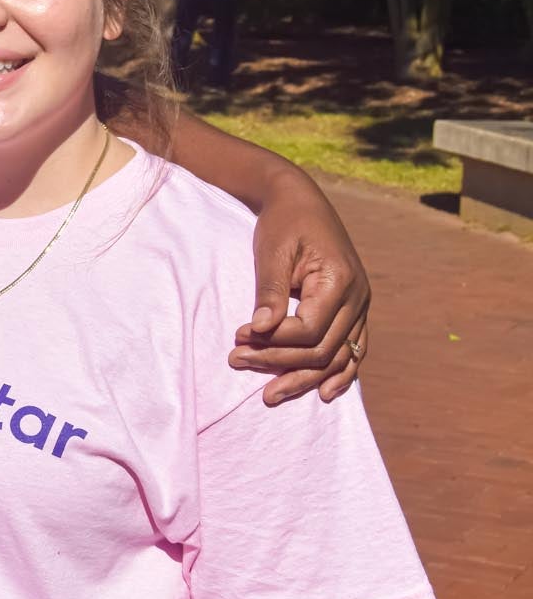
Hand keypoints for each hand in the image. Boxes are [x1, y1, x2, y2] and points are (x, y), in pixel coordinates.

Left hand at [230, 173, 369, 403]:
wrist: (302, 203)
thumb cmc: (284, 224)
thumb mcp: (271, 252)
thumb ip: (270, 292)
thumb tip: (261, 330)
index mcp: (339, 280)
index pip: (308, 330)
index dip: (272, 341)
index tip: (238, 336)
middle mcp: (358, 298)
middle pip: (322, 350)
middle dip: (278, 363)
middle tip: (236, 362)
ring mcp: (360, 307)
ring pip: (339, 358)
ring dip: (304, 379)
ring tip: (270, 396)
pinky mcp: (354, 312)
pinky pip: (353, 351)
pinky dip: (340, 374)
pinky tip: (322, 393)